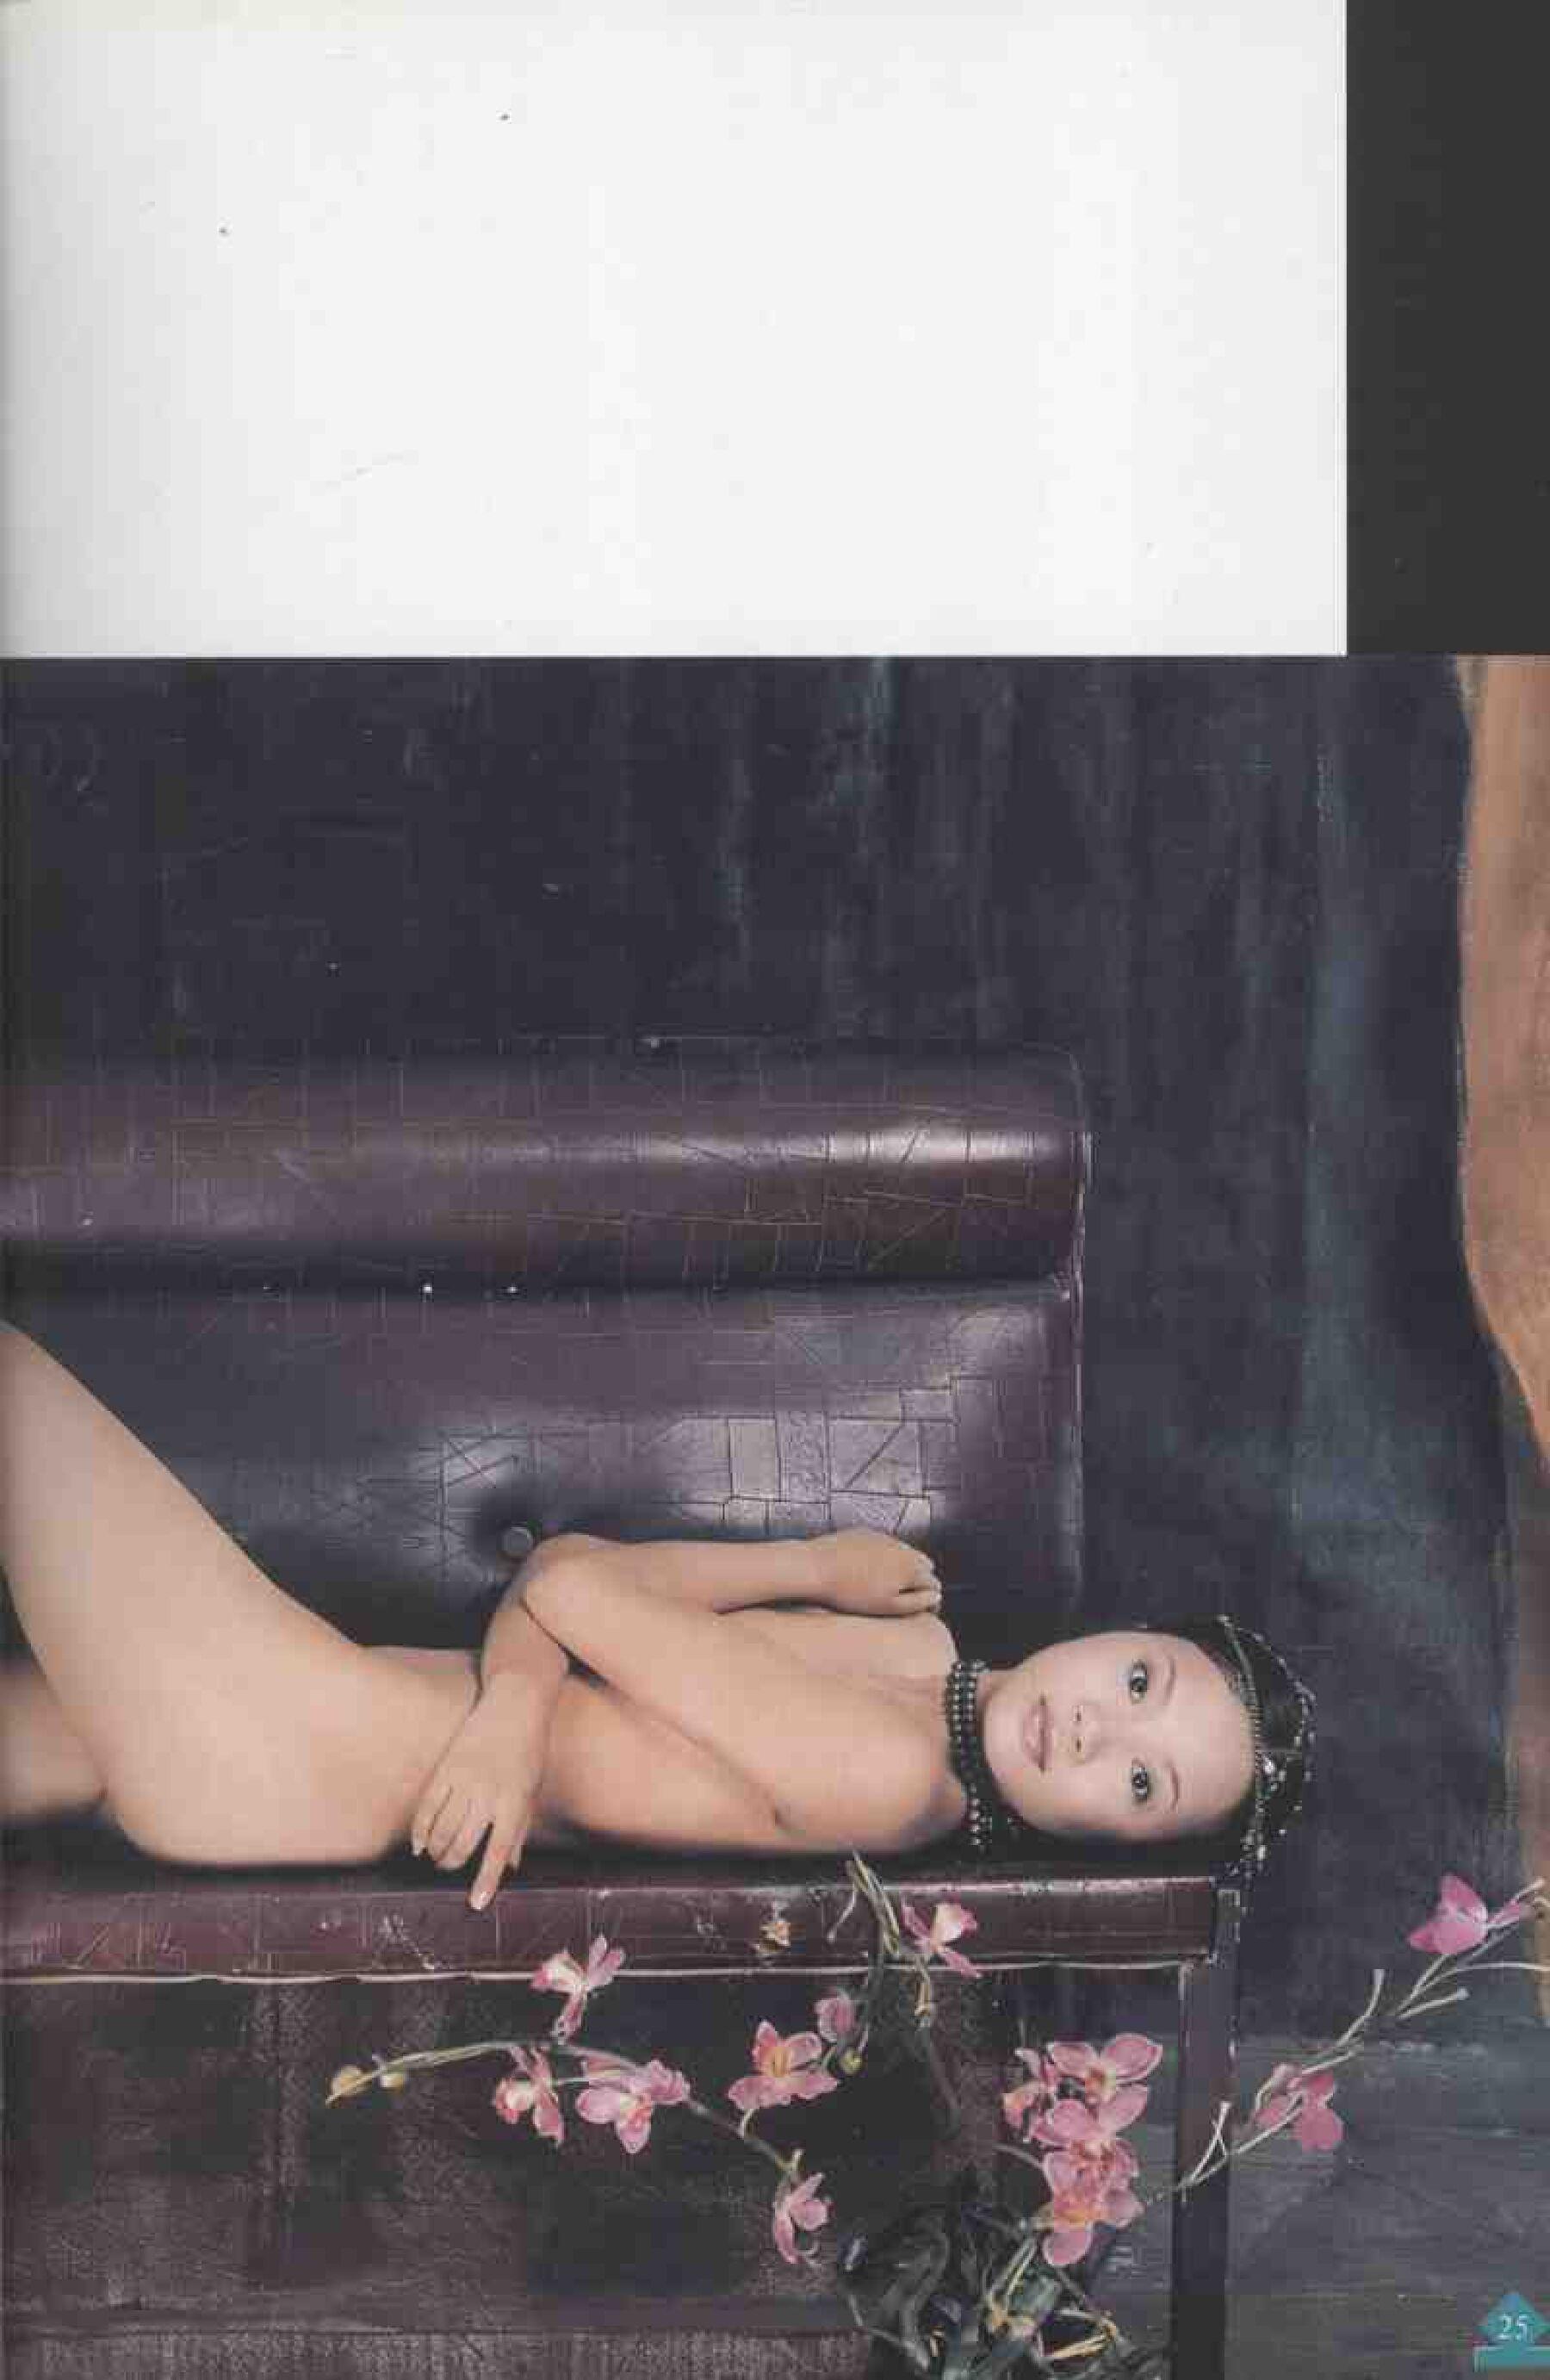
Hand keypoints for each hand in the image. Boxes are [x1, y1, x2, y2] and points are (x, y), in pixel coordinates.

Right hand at [409, 1685, 544, 1910]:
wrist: (515, 1704)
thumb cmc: (528, 1751)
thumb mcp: (531, 1790)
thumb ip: (519, 1829)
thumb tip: (511, 1866)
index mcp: (515, 1802)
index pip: (498, 1850)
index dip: (486, 1880)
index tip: (476, 1904)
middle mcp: (489, 1793)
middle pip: (464, 1843)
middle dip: (453, 1865)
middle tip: (449, 1871)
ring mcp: (465, 1779)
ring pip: (442, 1829)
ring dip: (437, 1851)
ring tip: (437, 1858)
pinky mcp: (447, 1767)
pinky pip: (428, 1806)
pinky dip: (420, 1830)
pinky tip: (419, 1844)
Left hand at [811, 1527, 943, 1618]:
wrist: (817, 1567)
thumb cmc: (851, 1593)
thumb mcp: (888, 1606)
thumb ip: (918, 1602)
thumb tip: (936, 1597)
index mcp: (911, 1567)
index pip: (934, 1584)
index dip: (928, 1600)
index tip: (918, 1611)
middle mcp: (902, 1547)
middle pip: (923, 1565)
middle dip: (918, 1580)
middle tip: (903, 1598)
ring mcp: (883, 1537)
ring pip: (903, 1553)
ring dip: (901, 1567)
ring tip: (884, 1586)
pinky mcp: (865, 1533)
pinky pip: (883, 1545)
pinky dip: (882, 1557)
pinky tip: (867, 1571)